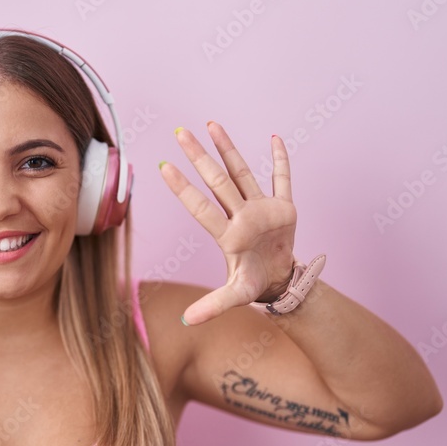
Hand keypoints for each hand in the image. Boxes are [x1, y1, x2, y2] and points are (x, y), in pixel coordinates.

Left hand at [159, 122, 297, 324]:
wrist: (278, 280)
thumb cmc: (253, 284)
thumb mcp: (235, 296)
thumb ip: (212, 305)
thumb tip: (186, 321)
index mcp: (228, 235)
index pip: (200, 207)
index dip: (183, 188)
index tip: (162, 167)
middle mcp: (240, 216)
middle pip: (217, 181)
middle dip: (199, 157)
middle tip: (179, 132)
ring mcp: (261, 209)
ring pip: (242, 173)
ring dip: (228, 149)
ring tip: (211, 124)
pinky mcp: (284, 207)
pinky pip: (283, 179)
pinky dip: (281, 160)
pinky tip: (273, 138)